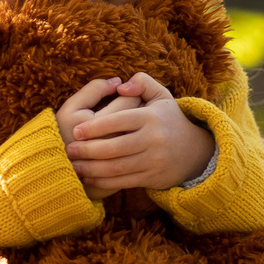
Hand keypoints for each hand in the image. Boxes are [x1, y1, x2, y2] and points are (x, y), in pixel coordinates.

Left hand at [61, 72, 216, 198]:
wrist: (193, 151)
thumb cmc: (167, 119)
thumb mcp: (161, 96)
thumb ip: (141, 82)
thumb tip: (120, 86)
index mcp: (151, 117)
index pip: (119, 121)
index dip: (95, 127)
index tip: (76, 130)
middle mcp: (153, 140)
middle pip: (114, 147)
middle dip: (88, 150)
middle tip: (69, 149)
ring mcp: (153, 161)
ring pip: (116, 167)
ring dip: (92, 168)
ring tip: (74, 165)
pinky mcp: (152, 178)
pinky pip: (123, 181)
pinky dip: (104, 181)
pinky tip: (89, 177)